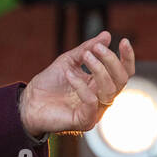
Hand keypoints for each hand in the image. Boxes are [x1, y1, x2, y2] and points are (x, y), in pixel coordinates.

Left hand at [19, 30, 135, 136]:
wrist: (28, 101)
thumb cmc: (49, 83)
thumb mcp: (68, 61)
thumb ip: (87, 49)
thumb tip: (107, 35)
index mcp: (101, 84)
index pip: (124, 73)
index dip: (127, 58)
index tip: (123, 41)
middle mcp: (102, 98)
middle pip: (121, 80)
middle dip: (111, 61)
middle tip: (96, 48)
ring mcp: (95, 111)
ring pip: (110, 90)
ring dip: (99, 70)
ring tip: (84, 56)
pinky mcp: (84, 121)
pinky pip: (92, 102)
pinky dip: (81, 85)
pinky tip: (68, 74)